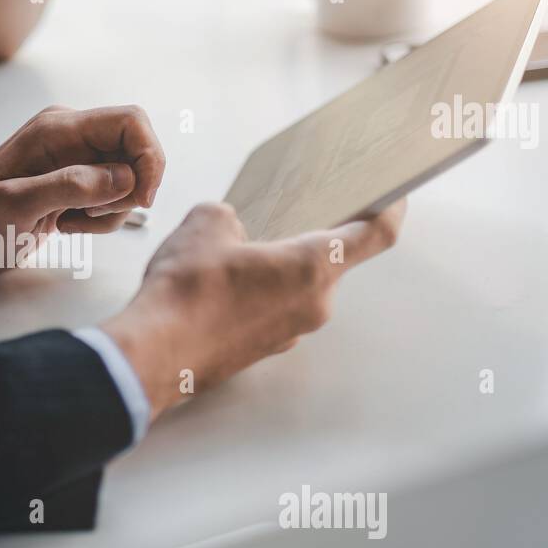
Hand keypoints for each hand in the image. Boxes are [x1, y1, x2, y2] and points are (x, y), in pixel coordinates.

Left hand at [0, 105, 164, 273]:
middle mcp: (72, 137)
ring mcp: (75, 159)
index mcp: (60, 129)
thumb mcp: (16, 205)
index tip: (142, 198)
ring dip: (111, 210)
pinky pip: (112, 196)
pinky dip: (100, 218)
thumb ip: (70, 186)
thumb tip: (124, 178)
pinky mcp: (75, 182)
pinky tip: (65, 224)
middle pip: (136, 151)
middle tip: (93, 216)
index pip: (132, 121)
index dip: (150, 157)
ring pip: (128, 179)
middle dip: (130, 191)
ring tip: (69, 222)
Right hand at [101, 199, 406, 421]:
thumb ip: (230, 216)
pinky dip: (257, 294)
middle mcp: (312, 306)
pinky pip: (273, 311)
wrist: (154, 353)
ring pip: (297, 288)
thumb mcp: (205, 223)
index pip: (376, 234)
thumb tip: (230, 229)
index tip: (393, 194)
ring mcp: (289, 333)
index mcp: (312, 268)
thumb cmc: (186, 295)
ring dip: (276, 268)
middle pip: (330, 261)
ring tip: (231, 254)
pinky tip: (218, 285)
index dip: (390, 207)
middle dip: (304, 237)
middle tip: (279, 216)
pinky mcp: (264, 349)